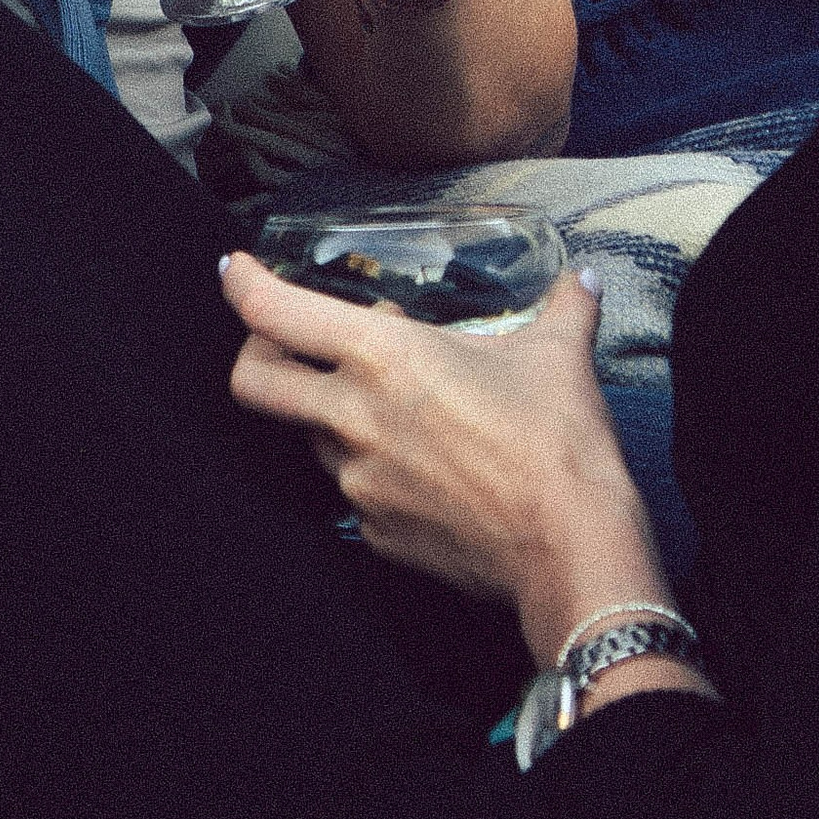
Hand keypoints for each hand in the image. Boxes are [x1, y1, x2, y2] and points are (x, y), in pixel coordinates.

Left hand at [223, 255, 660, 643]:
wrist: (571, 549)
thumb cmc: (558, 444)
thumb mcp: (558, 356)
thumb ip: (562, 306)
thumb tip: (580, 278)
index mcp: (383, 358)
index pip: (276, 312)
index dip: (244, 284)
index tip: (238, 269)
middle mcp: (354, 418)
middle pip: (254, 383)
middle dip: (256, 354)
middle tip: (285, 340)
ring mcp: (358, 483)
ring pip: (312, 437)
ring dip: (335, 413)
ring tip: (394, 403)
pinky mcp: (375, 533)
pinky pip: (355, 491)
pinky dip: (376, 470)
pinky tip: (425, 464)